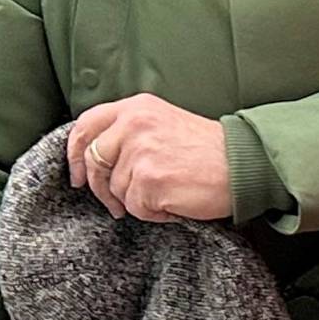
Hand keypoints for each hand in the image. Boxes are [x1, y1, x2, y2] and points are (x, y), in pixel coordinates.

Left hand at [65, 94, 231, 222]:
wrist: (244, 164)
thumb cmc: (208, 150)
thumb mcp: (164, 123)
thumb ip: (129, 132)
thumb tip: (93, 160)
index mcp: (137, 107)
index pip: (86, 125)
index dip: (74, 152)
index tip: (77, 174)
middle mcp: (134, 123)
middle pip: (93, 162)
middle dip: (101, 188)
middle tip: (117, 203)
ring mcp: (140, 151)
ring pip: (116, 189)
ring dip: (137, 200)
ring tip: (168, 191)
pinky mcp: (149, 179)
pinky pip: (135, 207)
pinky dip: (154, 212)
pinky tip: (176, 201)